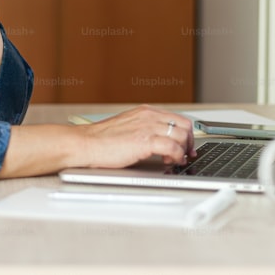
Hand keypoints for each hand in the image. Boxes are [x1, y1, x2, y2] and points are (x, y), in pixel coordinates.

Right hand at [78, 105, 195, 168]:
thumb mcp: (127, 127)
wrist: (86, 143)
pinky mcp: (145, 140)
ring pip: (182, 135)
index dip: (186, 134)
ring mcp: (148, 127)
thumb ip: (143, 130)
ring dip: (183, 150)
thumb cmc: (101, 140)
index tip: (186, 146)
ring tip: (174, 160)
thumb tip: (157, 141)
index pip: (177, 118)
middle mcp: (149, 116)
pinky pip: (173, 147)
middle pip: (184, 125)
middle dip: (189, 142)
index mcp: (145, 112)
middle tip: (185, 155)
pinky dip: (177, 156)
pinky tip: (170, 161)